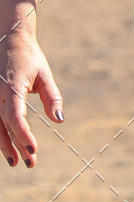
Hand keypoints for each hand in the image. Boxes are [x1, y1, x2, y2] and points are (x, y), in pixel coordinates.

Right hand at [0, 27, 63, 167]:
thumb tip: (59, 121)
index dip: (23, 135)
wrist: (9, 38)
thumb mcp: (44, 75)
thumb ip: (52, 98)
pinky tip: (6, 146)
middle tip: (30, 163)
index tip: (34, 149)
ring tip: (15, 161)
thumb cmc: (29, 57)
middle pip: (4, 126)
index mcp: (12, 87)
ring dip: (4, 145)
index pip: (14, 117)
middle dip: (16, 146)